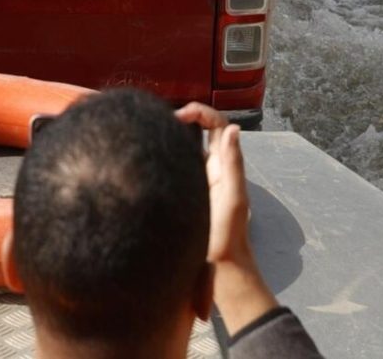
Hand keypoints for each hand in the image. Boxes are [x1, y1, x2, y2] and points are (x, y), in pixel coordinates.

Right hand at [175, 105, 276, 334]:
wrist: (218, 269)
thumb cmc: (226, 235)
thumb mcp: (233, 198)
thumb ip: (234, 164)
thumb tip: (234, 128)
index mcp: (224, 165)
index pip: (216, 125)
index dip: (201, 112)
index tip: (179, 116)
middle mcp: (211, 168)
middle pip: (200, 131)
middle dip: (184, 117)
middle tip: (160, 122)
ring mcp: (196, 180)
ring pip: (186, 147)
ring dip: (173, 134)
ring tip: (152, 133)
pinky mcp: (183, 192)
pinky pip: (175, 165)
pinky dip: (164, 154)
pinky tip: (148, 157)